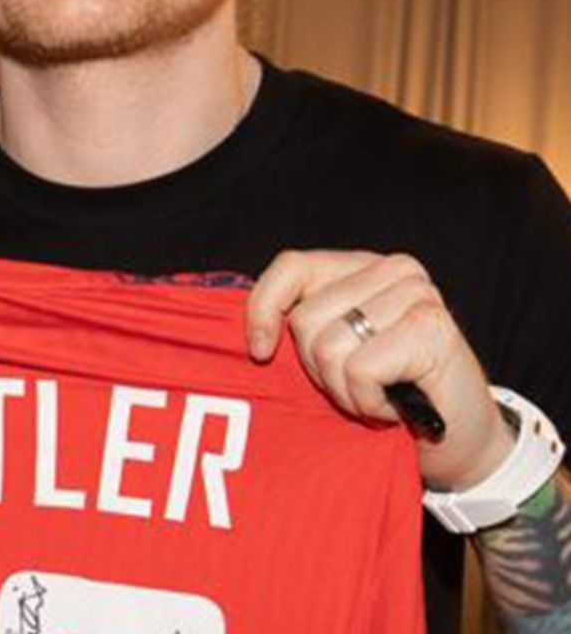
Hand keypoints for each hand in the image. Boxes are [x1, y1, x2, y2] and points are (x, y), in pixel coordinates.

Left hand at [246, 249, 513, 490]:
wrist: (461, 442)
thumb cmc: (390, 396)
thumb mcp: (333, 353)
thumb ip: (301, 327)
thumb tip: (248, 332)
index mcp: (361, 267)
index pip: (291, 267)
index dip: (263, 308)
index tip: (259, 352)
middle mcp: (392, 269)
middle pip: (304, 318)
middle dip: (318, 369)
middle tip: (356, 386)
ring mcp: (416, 294)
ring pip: (327, 346)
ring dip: (345, 391)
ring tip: (378, 396)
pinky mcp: (430, 328)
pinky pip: (358, 369)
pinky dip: (367, 401)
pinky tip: (395, 406)